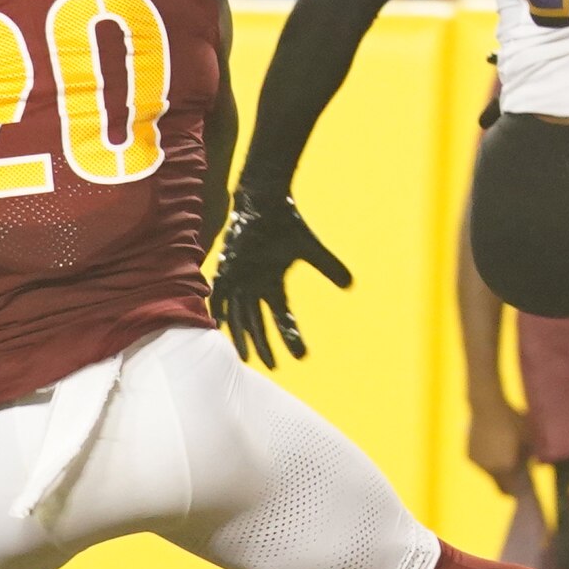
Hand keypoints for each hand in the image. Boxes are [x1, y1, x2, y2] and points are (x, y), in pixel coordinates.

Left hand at [207, 187, 351, 367]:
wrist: (263, 201)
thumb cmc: (286, 225)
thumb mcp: (310, 249)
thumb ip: (328, 266)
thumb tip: (350, 285)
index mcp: (272, 285)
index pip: (282, 317)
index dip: (291, 336)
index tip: (301, 356)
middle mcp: (252, 287)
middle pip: (258, 323)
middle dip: (265, 345)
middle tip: (273, 367)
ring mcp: (236, 279)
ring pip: (238, 315)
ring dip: (243, 335)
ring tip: (248, 358)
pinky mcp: (224, 267)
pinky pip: (219, 293)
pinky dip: (220, 309)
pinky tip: (221, 326)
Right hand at [466, 393, 530, 494]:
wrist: (487, 406)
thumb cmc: (512, 420)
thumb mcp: (529, 437)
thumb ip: (533, 455)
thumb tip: (536, 466)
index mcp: (506, 467)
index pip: (509, 491)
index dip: (515, 491)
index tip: (521, 487)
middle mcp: (490, 469)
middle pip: (498, 484)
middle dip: (506, 480)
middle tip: (514, 471)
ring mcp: (478, 463)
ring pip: (489, 473)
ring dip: (496, 468)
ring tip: (502, 453)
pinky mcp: (468, 455)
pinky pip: (480, 463)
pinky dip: (486, 459)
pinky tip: (492, 444)